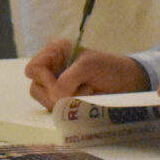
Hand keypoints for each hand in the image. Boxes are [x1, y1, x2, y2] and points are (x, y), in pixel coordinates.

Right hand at [25, 40, 148, 105]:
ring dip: (65, 100)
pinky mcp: (62, 99)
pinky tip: (84, 99)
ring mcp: (55, 84)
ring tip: (85, 92)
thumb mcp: (87, 67)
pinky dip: (69, 107)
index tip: (61, 85)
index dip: (45, 79)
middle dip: (56, 93)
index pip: (33, 68)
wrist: (127, 83)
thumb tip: (54, 98)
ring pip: (44, 100)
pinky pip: (54, 109)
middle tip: (78, 90)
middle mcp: (51, 67)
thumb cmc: (109, 68)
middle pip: (35, 87)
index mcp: (54, 51)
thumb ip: (66, 81)